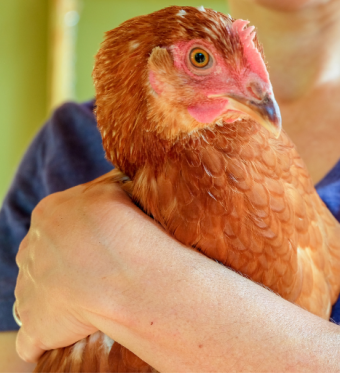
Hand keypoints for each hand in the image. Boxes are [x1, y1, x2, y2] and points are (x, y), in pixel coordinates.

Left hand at [14, 172, 157, 361]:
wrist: (123, 269)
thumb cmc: (126, 226)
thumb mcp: (115, 189)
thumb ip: (107, 188)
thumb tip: (115, 182)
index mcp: (47, 215)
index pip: (61, 223)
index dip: (86, 233)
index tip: (109, 242)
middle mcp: (31, 249)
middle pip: (45, 257)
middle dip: (68, 265)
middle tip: (104, 273)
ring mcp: (29, 289)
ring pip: (37, 294)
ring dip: (59, 301)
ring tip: (93, 305)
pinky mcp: (36, 326)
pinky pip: (31, 341)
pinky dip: (43, 341)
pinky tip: (61, 340)